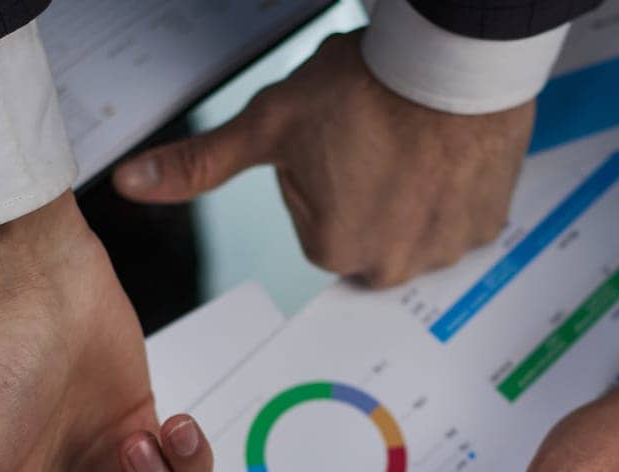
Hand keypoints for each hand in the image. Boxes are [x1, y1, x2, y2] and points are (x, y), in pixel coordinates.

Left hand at [112, 31, 532, 287]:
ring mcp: (445, 249)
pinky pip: (461, 217)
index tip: (338, 139)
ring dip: (412, 193)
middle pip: (363, 231)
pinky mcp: (487, 225)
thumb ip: (200, 164)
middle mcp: (389, 265)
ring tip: (413, 140)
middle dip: (366, 191)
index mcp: (332, 249)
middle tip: (376, 139)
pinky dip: (454, 189)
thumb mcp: (268, 123)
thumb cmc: (363, 88)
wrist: (452, 58)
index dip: (322, 172)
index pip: (314, 219)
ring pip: (415, 226)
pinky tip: (446, 150)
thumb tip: (132, 185)